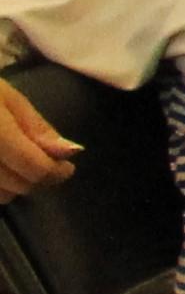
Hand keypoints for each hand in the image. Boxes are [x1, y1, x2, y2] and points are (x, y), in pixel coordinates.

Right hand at [0, 79, 81, 199]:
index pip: (34, 168)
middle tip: (44, 162)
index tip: (67, 166)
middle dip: (38, 178)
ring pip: (0, 197)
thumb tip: (69, 153)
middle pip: (18, 186)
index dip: (57, 172)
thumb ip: (36, 127)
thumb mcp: (7, 97)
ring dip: (15, 186)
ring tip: (16, 164)